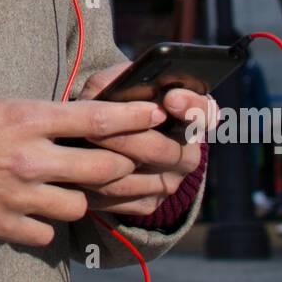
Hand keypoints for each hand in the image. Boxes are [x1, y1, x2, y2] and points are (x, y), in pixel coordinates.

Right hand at [0, 96, 172, 247]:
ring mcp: (20, 196)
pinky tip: (35, 213)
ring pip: (81, 206)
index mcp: (27, 119)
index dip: (134, 117)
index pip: (96, 117)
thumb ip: (38, 117)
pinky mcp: (6, 226)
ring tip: (67, 189)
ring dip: (81, 199)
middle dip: (121, 166)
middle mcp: (29, 158)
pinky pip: (49, 233)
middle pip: (103, 167)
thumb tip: (75, 121)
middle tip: (124, 163)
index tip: (157, 115)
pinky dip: (47, 225)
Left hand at [74, 65, 216, 219]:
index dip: (190, 106)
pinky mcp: (149, 203)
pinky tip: (75, 172)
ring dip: (102, 162)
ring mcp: (170, 182)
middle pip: (159, 149)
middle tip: (93, 130)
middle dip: (123, 138)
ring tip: (77, 148)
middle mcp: (189, 153)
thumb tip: (115, 86)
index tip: (170, 98)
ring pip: (133, 178)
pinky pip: (119, 199)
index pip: (205, 113)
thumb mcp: (124, 84)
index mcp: (193, 117)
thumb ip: (122, 78)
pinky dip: (94, 185)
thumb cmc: (122, 102)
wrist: (119, 142)